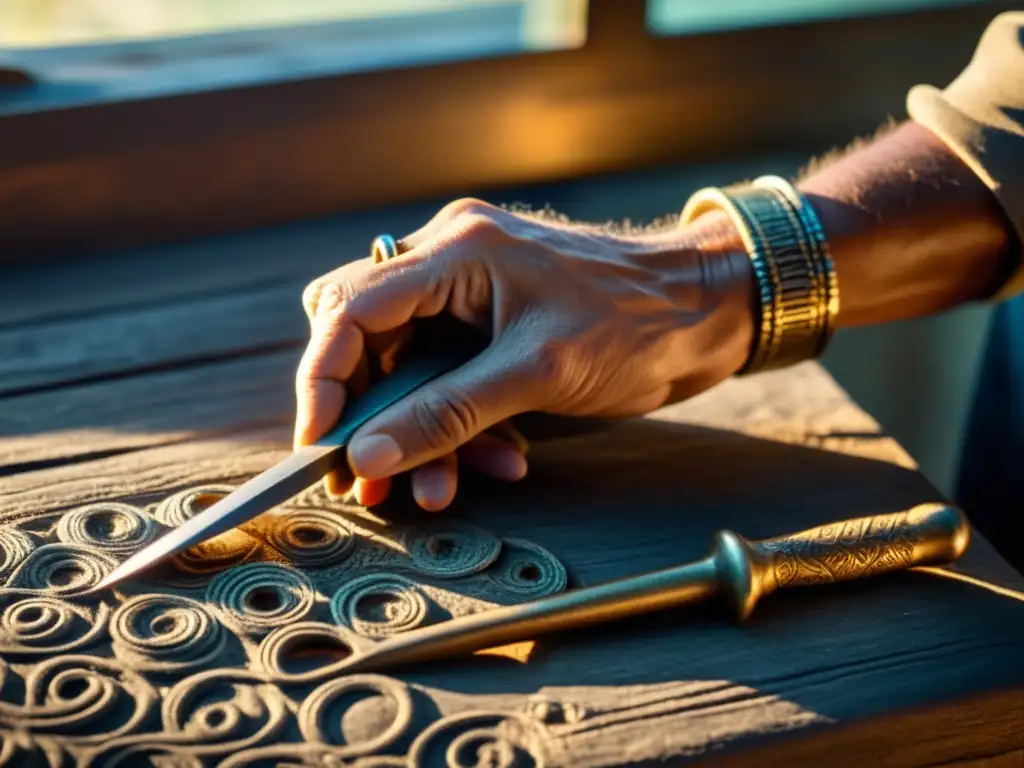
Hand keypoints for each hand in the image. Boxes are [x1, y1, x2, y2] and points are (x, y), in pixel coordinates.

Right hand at [295, 199, 753, 510]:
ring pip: (407, 371)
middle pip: (368, 343)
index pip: (349, 308)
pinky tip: (500, 458)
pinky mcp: (491, 328)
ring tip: (444, 489)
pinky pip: (448, 381)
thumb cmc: (633, 323)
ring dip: (421, 434)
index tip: (321, 443)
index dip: (324, 378)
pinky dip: (461, 426)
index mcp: (453, 251)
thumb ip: (446, 413)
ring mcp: (469, 296)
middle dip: (370, 416)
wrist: (705, 314)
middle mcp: (449, 264)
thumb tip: (367, 456)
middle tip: (373, 480)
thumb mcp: (535, 373)